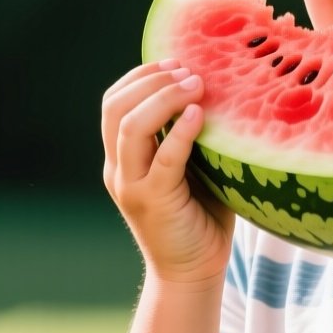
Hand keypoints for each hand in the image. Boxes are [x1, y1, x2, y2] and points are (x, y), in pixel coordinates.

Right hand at [101, 59, 234, 288]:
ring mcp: (132, 186)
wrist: (193, 272)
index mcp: (122, 158)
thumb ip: (190, 134)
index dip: (140, 76)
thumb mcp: (191, 165)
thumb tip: (219, 88)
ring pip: (130, 127)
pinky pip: (163, 159)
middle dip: (151, 80)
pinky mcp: (153, 203)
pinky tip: (199, 115)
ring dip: (164, 98)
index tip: (174, 61)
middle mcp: (118, 169)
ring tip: (195, 85)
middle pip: (115, 108)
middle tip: (188, 71)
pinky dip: (180, 132)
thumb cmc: (201, 214)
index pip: (114, 103)